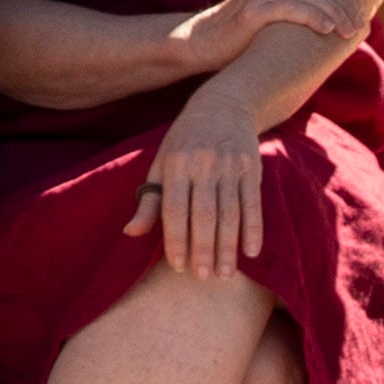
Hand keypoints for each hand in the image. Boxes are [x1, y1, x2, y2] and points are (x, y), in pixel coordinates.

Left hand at [130, 75, 276, 277]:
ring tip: (224, 274)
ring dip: (228, 247)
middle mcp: (203, 165)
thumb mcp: (162, 164)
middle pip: (204, 215)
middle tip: (202, 277)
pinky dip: (253, 229)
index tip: (178, 266)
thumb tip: (130, 233)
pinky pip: (253, 204)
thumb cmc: (184, 142)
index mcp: (176, 164)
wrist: (224, 105)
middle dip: (203, 249)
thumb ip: (150, 202)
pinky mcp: (252, 168)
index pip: (174, 209)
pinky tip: (251, 252)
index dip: (176, 239)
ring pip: (229, 213)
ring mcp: (230, 166)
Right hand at [167, 0, 375, 71]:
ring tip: (350, 31)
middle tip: (360, 24)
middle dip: (346, 2)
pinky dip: (314, 17)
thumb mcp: (274, 2)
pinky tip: (327, 30)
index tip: (363, 10)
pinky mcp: (253, 11)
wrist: (204, 42)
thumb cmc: (245, 28)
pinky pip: (292, 8)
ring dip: (336, 12)